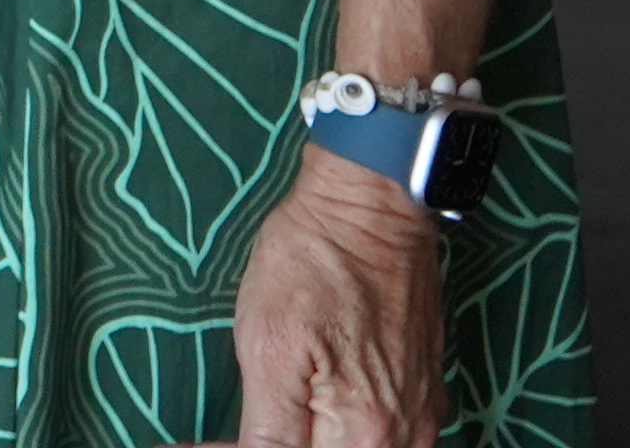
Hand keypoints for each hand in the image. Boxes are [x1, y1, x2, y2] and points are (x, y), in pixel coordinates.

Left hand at [197, 154, 444, 447]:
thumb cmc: (314, 266)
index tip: (207, 442)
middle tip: (232, 432)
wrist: (371, 205)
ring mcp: (420, 416)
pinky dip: (340, 436)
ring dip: (311, 442)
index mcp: (366, 437)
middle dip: (280, 445)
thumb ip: (267, 434)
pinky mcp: (422, 393)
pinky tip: (310, 417)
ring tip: (265, 418)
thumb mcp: (268, 349)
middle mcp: (405, 438)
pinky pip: (383, 439)